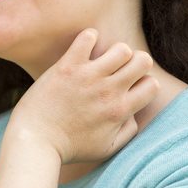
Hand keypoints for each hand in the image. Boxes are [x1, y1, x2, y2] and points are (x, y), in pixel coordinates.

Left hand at [8, 28, 158, 164]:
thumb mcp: (105, 149)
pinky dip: (89, 38)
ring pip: (121, 48)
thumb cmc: (69, 148)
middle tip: (119, 71)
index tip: (129, 87)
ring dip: (115, 52)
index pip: (152, 85)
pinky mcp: (67, 67)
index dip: (144, 84)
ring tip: (101, 61)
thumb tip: (134, 112)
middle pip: (143, 61)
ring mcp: (88, 77)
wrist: (35, 142)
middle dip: (136, 63)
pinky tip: (83, 49)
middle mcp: (108, 91)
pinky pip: (87, 38)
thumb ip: (128, 132)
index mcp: (119, 111)